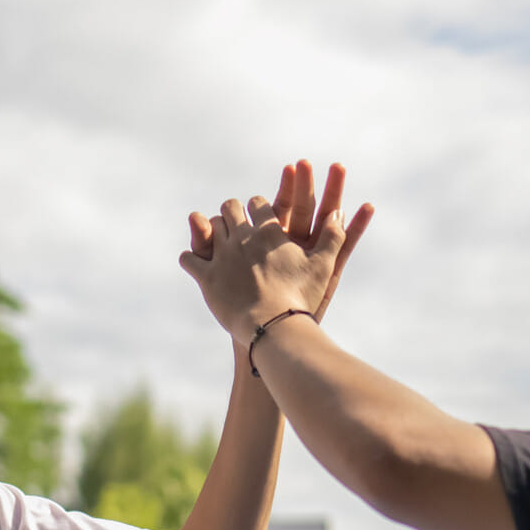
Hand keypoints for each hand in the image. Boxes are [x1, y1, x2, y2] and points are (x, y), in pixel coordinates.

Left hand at [180, 161, 373, 342]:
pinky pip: (190, 259)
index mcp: (270, 230)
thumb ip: (333, 236)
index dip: (257, 207)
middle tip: (234, 222)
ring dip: (213, 231)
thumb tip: (339, 210)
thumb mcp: (323, 265)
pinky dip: (191, 258)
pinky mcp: (208, 277)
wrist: (274, 326)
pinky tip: (194, 262)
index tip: (257, 213)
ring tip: (218, 242)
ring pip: (210, 228)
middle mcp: (243, 237)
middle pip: (230, 209)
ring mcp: (223, 256)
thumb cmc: (301, 297)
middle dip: (232, 212)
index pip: (258, 204)